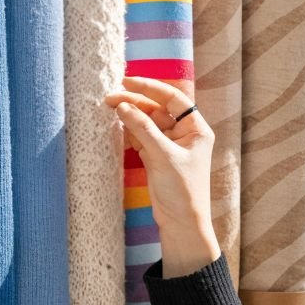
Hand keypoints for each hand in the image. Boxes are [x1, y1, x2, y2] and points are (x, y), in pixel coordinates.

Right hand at [105, 77, 220, 276]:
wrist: (181, 223)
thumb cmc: (182, 190)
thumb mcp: (163, 156)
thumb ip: (143, 129)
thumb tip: (123, 105)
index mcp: (196, 129)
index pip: (173, 98)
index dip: (150, 88)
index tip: (127, 81)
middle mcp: (185, 133)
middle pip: (157, 108)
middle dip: (135, 101)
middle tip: (109, 98)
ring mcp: (169, 145)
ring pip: (147, 121)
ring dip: (130, 115)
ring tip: (108, 108)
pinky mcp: (156, 156)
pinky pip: (141, 136)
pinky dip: (129, 130)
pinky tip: (116, 124)